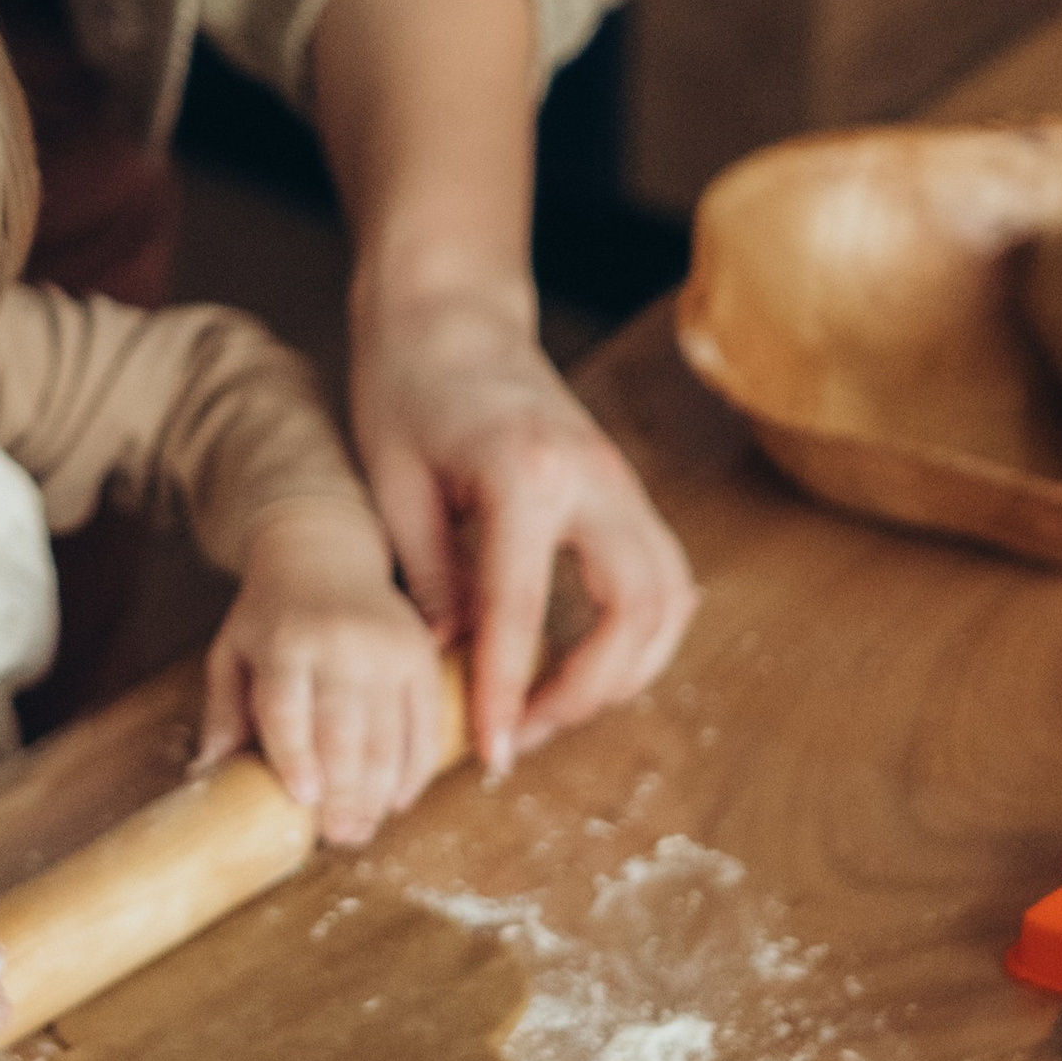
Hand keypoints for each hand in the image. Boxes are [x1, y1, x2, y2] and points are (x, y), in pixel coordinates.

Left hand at [194, 500, 459, 847]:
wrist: (325, 552)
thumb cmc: (270, 616)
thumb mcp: (232, 651)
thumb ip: (224, 711)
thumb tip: (206, 773)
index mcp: (285, 641)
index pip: (289, 707)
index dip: (297, 756)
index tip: (303, 800)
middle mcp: (340, 642)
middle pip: (346, 728)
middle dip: (345, 791)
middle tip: (339, 836)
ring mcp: (388, 648)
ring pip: (389, 733)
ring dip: (378, 791)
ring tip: (362, 829)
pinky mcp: (422, 655)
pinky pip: (427, 722)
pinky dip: (416, 768)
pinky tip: (398, 799)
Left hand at [347, 281, 696, 778]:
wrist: (450, 309)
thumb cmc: (406, 384)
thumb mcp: (391, 482)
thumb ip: (428, 575)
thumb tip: (448, 661)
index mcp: (525, 473)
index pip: (524, 610)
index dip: (508, 691)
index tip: (490, 751)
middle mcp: (593, 477)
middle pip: (635, 613)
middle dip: (589, 691)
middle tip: (526, 732)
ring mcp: (623, 481)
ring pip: (670, 601)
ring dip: (626, 671)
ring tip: (553, 707)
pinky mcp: (628, 490)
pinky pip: (664, 579)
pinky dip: (639, 635)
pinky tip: (584, 663)